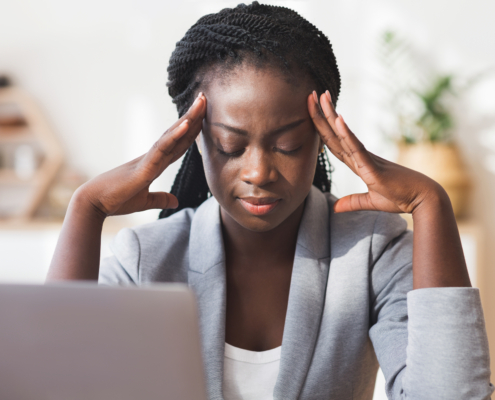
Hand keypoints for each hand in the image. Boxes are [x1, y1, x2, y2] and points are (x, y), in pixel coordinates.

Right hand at [76, 92, 205, 217]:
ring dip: (188, 118)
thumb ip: (160, 199)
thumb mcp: (144, 201)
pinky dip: (174, 136)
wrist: (94, 203)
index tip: (202, 116)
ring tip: (201, 101)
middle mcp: (153, 157)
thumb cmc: (116, 200)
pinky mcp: (144, 167)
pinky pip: (161, 148)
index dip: (191, 131)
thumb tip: (176, 202)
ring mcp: (149, 159)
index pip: (178, 145)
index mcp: (155, 164)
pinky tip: (186, 124)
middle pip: (178, 134)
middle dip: (193, 117)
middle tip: (204, 98)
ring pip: (172, 135)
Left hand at [308, 90, 442, 213]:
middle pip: (334, 134)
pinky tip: (337, 120)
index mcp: (357, 163)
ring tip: (321, 97)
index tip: (313, 111)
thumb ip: (353, 202)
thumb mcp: (371, 201)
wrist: (422, 200)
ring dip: (331, 116)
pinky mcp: (373, 166)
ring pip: (343, 136)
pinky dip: (347, 134)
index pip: (334, 143)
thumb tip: (336, 208)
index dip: (321, 128)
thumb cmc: (400, 197)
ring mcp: (366, 159)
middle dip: (321, 115)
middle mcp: (360, 157)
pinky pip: (357, 148)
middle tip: (311, 95)